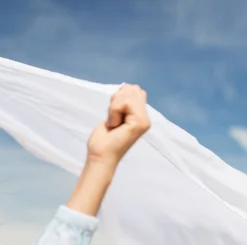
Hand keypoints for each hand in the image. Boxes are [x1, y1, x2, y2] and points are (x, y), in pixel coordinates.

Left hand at [66, 85, 149, 215]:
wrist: (100, 156)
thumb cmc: (103, 140)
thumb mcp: (113, 115)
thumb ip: (123, 102)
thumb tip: (128, 86)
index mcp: (140, 116)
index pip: (134, 90)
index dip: (119, 98)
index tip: (113, 115)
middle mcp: (145, 118)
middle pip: (132, 89)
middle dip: (116, 101)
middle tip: (112, 120)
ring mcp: (144, 121)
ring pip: (127, 96)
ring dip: (113, 108)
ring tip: (113, 124)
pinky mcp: (139, 123)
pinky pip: (125, 104)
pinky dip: (113, 112)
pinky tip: (113, 125)